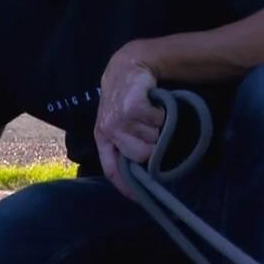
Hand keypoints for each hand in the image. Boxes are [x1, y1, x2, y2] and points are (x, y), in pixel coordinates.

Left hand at [93, 47, 163, 200]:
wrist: (129, 65)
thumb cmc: (125, 96)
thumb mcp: (118, 120)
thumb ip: (125, 143)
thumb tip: (142, 169)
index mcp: (103, 137)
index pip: (112, 169)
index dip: (127, 186)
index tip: (140, 199)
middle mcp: (108, 130)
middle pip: (141, 155)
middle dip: (152, 146)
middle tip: (151, 130)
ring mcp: (119, 118)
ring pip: (151, 137)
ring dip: (156, 126)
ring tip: (148, 112)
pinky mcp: (131, 106)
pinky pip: (156, 121)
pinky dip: (160, 113)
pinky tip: (152, 103)